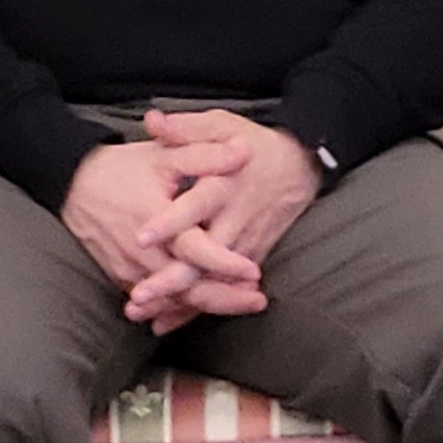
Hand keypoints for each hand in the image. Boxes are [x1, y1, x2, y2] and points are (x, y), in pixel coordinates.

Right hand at [60, 136, 269, 332]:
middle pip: (185, 287)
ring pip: (172, 298)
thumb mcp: (164, 155)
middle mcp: (140, 252)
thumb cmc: (123, 168)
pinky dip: (181, 307)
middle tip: (258, 301)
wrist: (73, 185)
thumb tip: (243, 151)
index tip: (253, 272)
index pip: (192, 250)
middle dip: (223, 298)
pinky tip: (208, 307)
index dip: (223, 263)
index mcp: (154, 220)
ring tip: (243, 304)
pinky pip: (155, 300)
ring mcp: (129, 268)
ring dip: (207, 304)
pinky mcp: (122, 276)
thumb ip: (204, 156)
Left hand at [121, 109, 319, 322]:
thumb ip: (186, 128)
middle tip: (139, 296)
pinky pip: (224, 287)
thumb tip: (152, 121)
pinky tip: (168, 321)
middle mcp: (235, 217)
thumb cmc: (256, 144)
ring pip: (213, 279)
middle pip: (203, 256)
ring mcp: (246, 241)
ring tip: (145, 315)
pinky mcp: (253, 255)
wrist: (303, 164)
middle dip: (171, 280)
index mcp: (224, 184)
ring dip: (180, 300)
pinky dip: (197, 307)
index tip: (142, 236)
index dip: (170, 222)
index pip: (195, 206)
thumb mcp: (222, 125)